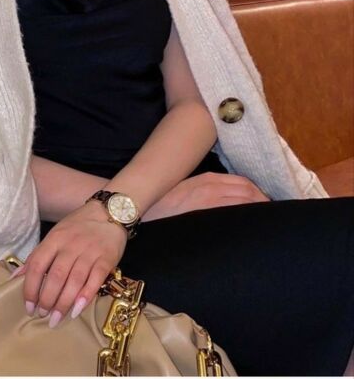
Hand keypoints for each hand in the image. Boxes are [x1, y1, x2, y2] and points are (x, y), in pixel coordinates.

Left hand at [13, 200, 127, 327]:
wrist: (109, 212)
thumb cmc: (78, 226)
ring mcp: (89, 252)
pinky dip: (85, 297)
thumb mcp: (55, 235)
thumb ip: (37, 256)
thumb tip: (15, 277)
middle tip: (42, 314)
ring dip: (63, 303)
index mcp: (55, 238)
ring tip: (55, 318)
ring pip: (74, 281)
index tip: (28, 305)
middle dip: (47, 299)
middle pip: (56, 276)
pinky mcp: (106, 259)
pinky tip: (76, 310)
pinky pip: (95, 280)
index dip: (31, 287)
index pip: (38, 264)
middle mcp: (71, 245)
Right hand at [141, 172, 270, 221]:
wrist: (135, 212)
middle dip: (266, 204)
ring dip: (261, 213)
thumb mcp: (184, 193)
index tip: (268, 208)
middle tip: (275, 220)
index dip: (260, 195)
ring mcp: (210, 201)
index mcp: (207, 179)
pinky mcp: (205, 214)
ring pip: (247, 202)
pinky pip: (235, 214)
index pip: (244, 184)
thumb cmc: (159, 207)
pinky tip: (254, 231)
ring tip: (270, 227)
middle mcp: (212, 186)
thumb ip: (205, 194)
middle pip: (250, 192)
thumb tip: (227, 206)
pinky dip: (249, 219)